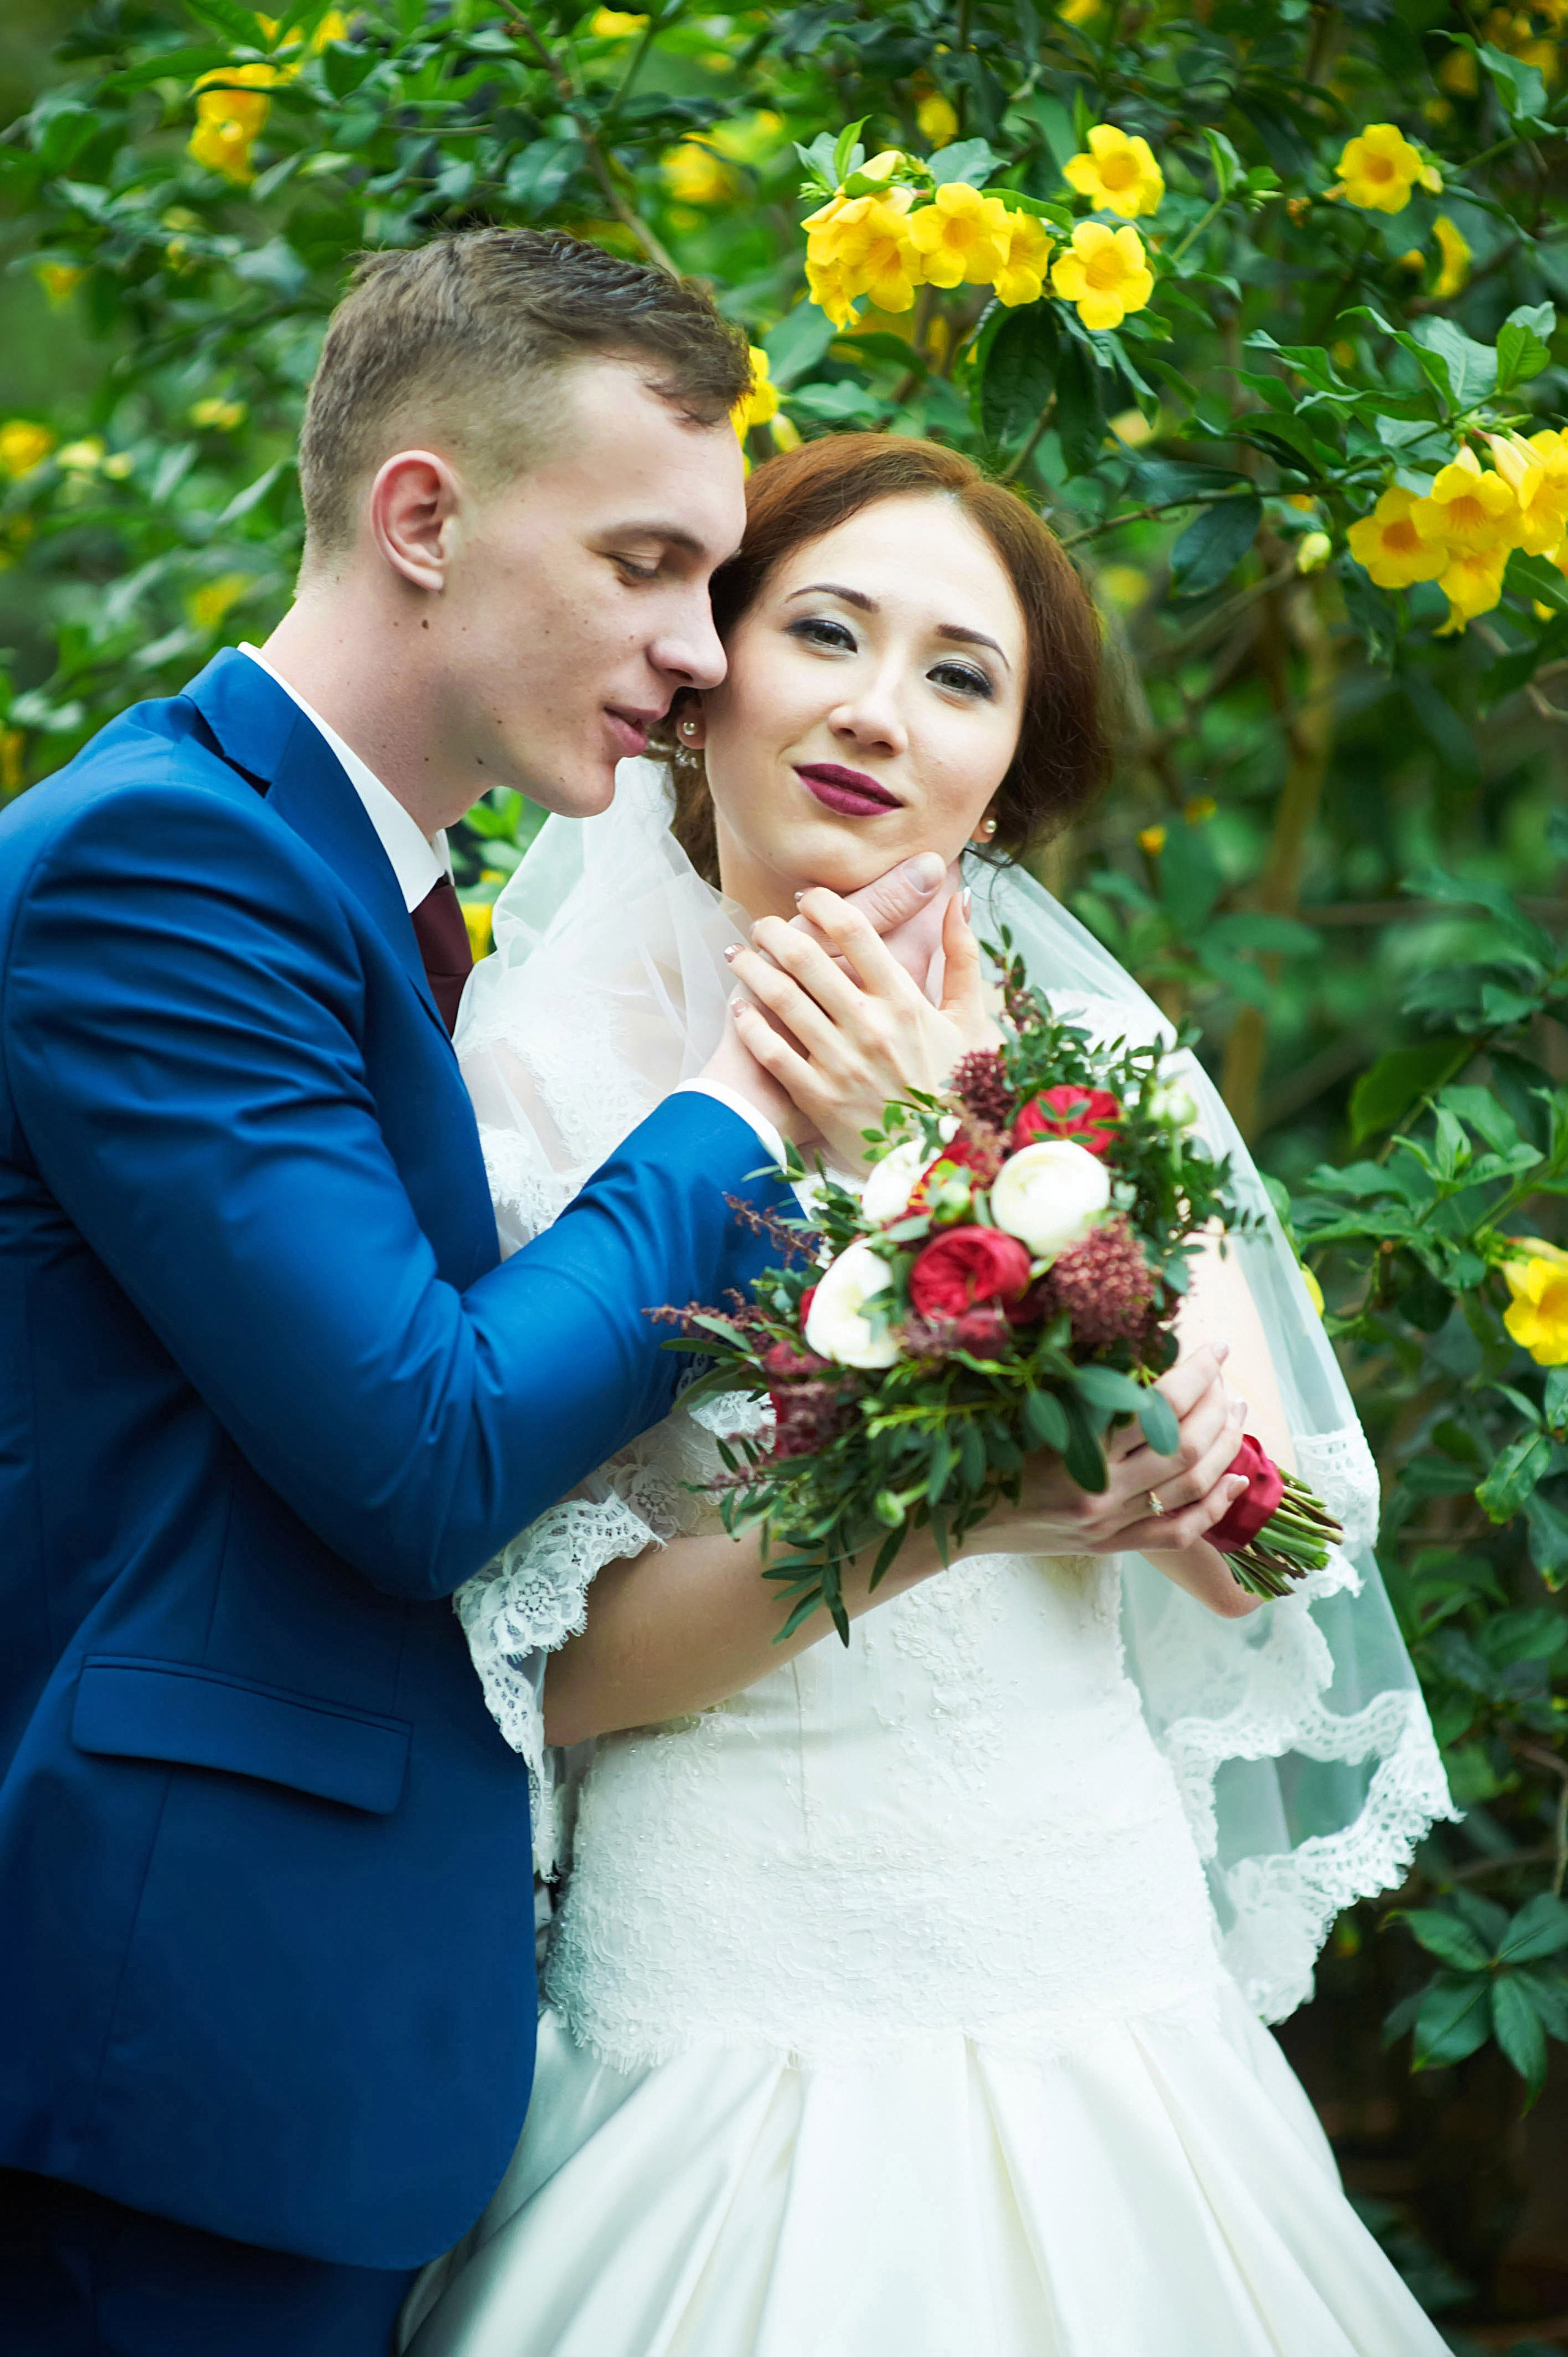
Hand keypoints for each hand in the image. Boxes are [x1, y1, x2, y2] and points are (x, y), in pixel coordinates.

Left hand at [695, 852, 970, 1149]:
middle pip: (807, 960)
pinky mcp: (819, 1098)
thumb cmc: (959, 1087)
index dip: (824, 906)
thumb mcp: (971, 1020)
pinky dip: (749, 1024)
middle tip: (761, 923)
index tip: (808, 898)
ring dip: (751, 969)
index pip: (856, 933)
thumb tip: (956, 897)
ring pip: (782, 1000)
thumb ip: (962, 957)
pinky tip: (739, 1008)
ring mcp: (841, 1064)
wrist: (944, 1161)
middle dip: (774, 932)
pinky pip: (771, 1052)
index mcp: (906, 1003)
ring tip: (737, 954)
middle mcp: (871, 1028)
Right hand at [959, 1344, 1262, 1618]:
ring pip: (1190, 1487)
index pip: (1156, 1407)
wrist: (959, 1517)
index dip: (1196, 1374)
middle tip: (1227, 1380)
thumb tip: (1145, 1351)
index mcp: (1076, 1448)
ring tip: (1237, 1416)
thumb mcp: (1033, 1409)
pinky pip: (1178, 1532)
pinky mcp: (1111, 1546)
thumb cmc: (990, 1450)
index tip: (1215, 1348)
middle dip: (1217, 1407)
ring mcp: (1108, 1524)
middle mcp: (1099, 1490)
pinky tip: (1238, 1479)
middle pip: (1185, 1447)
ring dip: (1226, 1448)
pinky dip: (1215, 1505)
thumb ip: (1086, 1388)